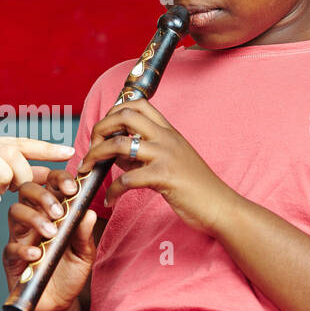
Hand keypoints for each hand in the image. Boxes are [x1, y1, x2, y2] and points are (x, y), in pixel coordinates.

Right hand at [3, 171, 98, 310]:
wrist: (58, 305)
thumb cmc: (70, 274)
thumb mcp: (84, 253)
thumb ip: (84, 234)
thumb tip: (89, 211)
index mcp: (52, 212)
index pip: (49, 184)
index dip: (58, 179)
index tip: (72, 188)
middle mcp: (34, 220)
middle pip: (27, 190)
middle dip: (43, 195)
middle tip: (59, 212)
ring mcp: (20, 237)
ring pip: (15, 212)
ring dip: (34, 218)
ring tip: (51, 233)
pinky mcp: (11, 258)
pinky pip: (11, 246)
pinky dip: (25, 248)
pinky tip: (39, 254)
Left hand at [77, 98, 231, 235]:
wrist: (221, 206)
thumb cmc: (196, 187)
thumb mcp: (171, 162)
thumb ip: (145, 154)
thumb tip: (117, 154)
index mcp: (169, 131)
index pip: (138, 104)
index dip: (114, 111)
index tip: (103, 129)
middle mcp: (166, 138)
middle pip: (124, 115)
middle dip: (100, 128)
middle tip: (90, 146)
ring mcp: (166, 156)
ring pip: (120, 144)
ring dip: (96, 156)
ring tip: (88, 169)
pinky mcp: (164, 177)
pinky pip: (127, 178)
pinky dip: (112, 190)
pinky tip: (109, 199)